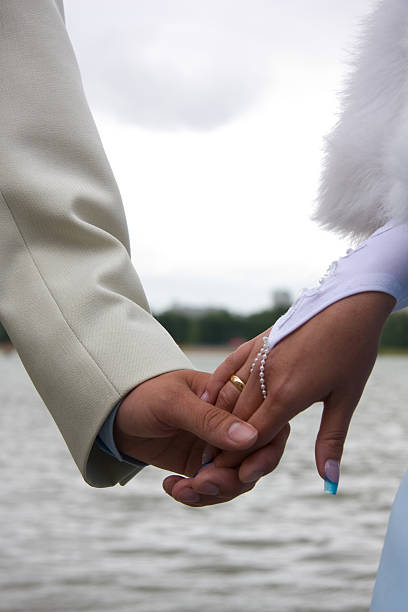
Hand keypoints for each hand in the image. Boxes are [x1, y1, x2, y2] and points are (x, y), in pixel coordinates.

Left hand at [114, 369, 287, 505]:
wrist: (112, 414)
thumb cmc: (143, 395)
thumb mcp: (173, 403)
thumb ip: (209, 419)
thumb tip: (251, 437)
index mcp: (233, 396)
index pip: (267, 424)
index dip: (263, 452)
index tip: (241, 472)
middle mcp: (232, 422)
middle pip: (257, 458)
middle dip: (233, 478)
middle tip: (202, 483)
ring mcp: (218, 446)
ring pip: (237, 480)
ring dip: (213, 491)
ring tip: (181, 489)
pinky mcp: (202, 465)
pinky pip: (213, 489)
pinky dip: (196, 495)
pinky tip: (171, 488)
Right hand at [176, 291, 394, 493]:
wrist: (347, 304)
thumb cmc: (352, 352)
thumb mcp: (346, 399)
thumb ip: (331, 441)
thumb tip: (330, 480)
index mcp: (287, 395)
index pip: (253, 436)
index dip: (236, 460)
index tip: (221, 478)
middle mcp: (265, 377)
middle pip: (235, 420)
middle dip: (221, 447)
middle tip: (207, 468)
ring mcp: (257, 357)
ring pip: (227, 396)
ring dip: (215, 420)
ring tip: (204, 442)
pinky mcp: (256, 342)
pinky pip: (227, 367)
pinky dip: (214, 386)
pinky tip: (204, 399)